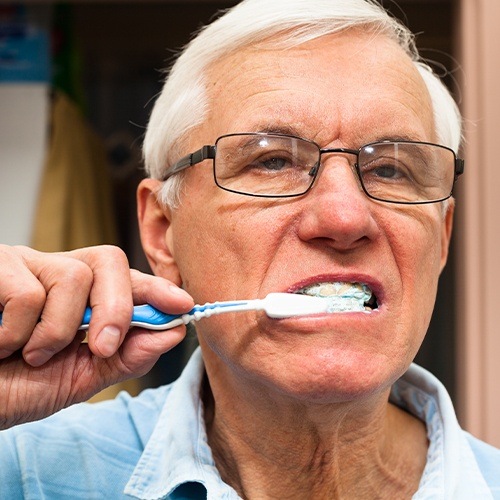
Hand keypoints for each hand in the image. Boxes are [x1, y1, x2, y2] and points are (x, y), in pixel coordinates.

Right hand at [0, 244, 193, 429]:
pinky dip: (18, 331)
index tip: (184, 304)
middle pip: (109, 260)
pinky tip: (0, 342)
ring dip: (57, 331)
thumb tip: (171, 332)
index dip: (156, 288)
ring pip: (73, 276)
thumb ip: (125, 356)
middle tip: (101, 345)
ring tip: (28, 353)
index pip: (127, 279)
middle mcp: (56, 272)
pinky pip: (28, 290)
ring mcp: (24, 264)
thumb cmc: (16, 385)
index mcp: (80, 296)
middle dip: (117, 306)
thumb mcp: (79, 377)